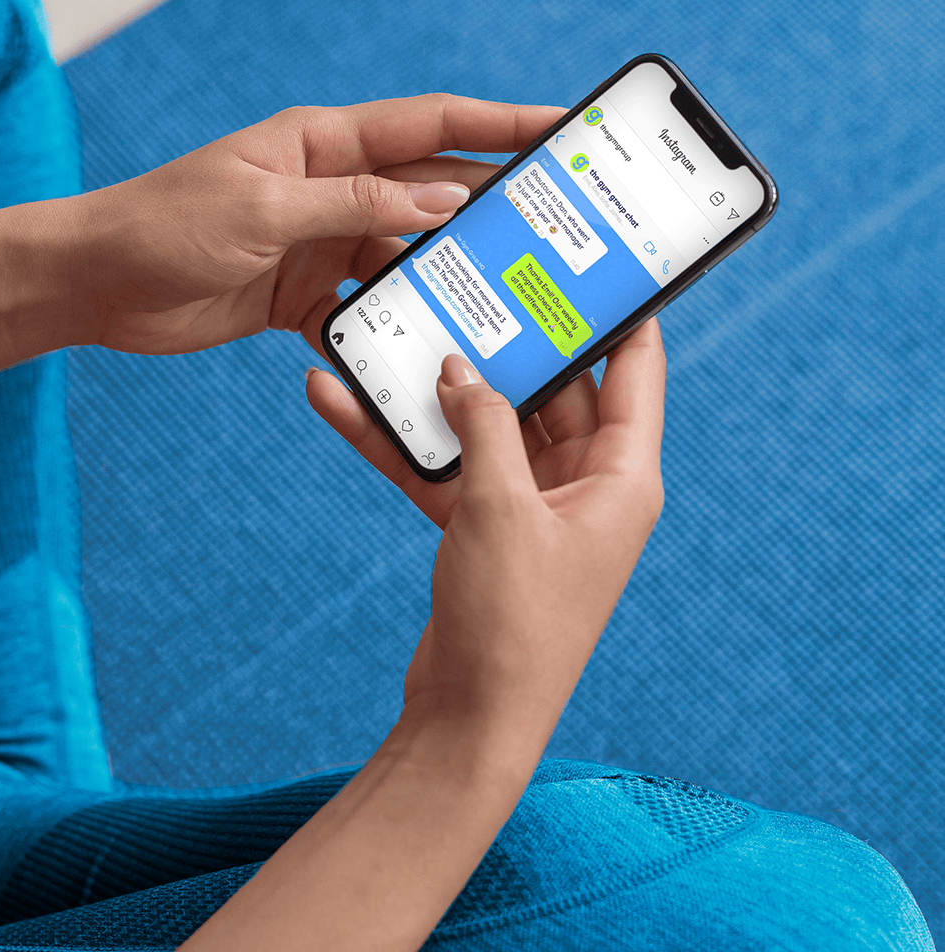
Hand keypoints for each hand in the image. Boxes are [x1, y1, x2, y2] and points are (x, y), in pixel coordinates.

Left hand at [72, 95, 564, 354]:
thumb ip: (356, 205)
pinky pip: (363, 310)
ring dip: (441, 280)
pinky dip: (386, 331)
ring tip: (498, 301)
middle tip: (552, 228)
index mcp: (324, 144)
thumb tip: (447, 203)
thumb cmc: (165, 224)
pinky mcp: (302, 294)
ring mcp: (321, 243)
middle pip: (429, 194)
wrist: (98, 283)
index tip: (559, 129)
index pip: (431, 126)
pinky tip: (418, 351)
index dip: (499, 125)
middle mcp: (331, 189)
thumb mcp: (264, 209)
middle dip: (489, 208)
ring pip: (402, 259)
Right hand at [307, 320, 665, 734]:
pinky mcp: (488, 529)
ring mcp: (534, 508)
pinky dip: (407, 445)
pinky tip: (347, 406)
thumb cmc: (512, 621)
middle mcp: (584, 488)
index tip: (592, 264)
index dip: (620, 313)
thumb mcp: (500, 507)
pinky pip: (450, 470)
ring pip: (490, 429)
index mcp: (620, 478)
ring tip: (395, 338)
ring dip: (440, 395)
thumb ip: (482, 425)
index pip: (635, 371)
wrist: (470, 718)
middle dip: (508, 345)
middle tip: (472, 284)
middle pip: (552, 392)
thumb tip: (458, 366)